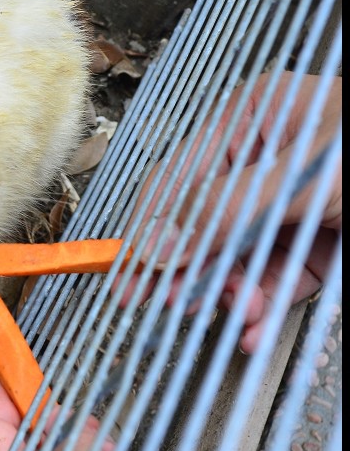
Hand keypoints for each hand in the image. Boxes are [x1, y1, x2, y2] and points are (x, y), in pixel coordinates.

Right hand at [126, 72, 340, 351]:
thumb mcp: (306, 174)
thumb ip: (227, 208)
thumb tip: (156, 243)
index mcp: (251, 121)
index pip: (179, 180)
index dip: (149, 230)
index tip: (128, 278)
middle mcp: (264, 160)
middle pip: (204, 224)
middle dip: (191, 271)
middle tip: (169, 310)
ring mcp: (293, 204)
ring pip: (239, 258)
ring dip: (232, 295)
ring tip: (236, 321)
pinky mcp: (321, 242)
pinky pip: (279, 278)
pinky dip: (266, 306)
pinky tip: (256, 328)